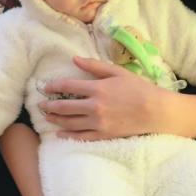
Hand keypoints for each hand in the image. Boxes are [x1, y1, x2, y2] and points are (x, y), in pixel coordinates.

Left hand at [37, 56, 158, 139]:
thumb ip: (94, 66)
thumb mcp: (117, 72)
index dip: (53, 86)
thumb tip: (74, 58)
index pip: (68, 86)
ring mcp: (98, 123)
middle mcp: (94, 106)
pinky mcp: (103, 135)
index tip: (44, 87)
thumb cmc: (138, 88)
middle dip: (49, 105)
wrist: (155, 111)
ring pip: (69, 122)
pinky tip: (60, 134)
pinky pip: (81, 137)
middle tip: (40, 105)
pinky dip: (68, 136)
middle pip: (64, 106)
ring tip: (47, 117)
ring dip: (55, 119)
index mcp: (97, 88)